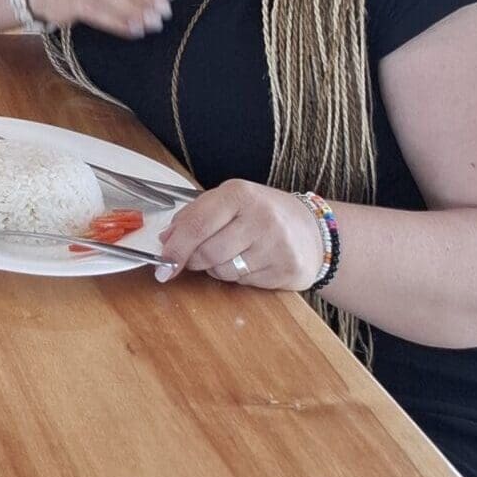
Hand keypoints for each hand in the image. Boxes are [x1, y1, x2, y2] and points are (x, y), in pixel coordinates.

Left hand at [154, 179, 326, 289]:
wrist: (314, 230)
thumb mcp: (229, 201)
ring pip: (224, 271)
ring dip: (215, 269)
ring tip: (229, 254)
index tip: (162, 264)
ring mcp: (276, 246)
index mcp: (239, 194)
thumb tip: (165, 240)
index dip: (175, 248)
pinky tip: (249, 262)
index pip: (196, 224)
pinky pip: (244, 282)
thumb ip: (195, 215)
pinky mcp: (287, 270)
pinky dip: (237, 277)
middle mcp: (260, 218)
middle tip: (193, 258)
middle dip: (193, 260)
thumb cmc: (262, 213)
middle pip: (208, 252)